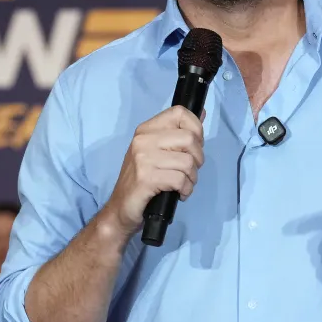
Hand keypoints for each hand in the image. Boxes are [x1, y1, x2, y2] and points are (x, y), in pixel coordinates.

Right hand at [102, 106, 204, 235]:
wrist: (120, 209)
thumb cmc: (141, 181)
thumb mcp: (157, 152)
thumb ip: (178, 134)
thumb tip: (202, 112)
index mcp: (146, 130)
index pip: (179, 112)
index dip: (196, 128)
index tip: (192, 147)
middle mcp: (143, 140)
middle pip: (189, 138)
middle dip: (198, 158)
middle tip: (189, 171)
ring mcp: (143, 159)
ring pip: (188, 161)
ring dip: (192, 178)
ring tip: (182, 184)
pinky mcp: (146, 179)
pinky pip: (180, 179)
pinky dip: (186, 190)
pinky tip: (179, 193)